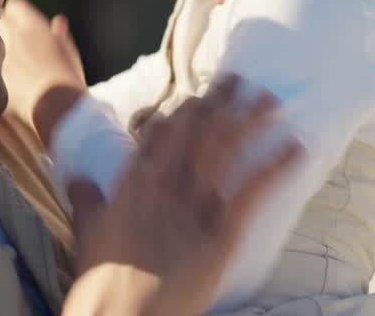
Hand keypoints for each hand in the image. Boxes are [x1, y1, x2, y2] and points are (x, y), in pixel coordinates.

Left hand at [0, 0, 87, 146]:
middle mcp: (11, 39)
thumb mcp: (69, 53)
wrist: (60, 112)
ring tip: (11, 62)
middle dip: (2, 26)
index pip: (14, 4)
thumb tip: (58, 21)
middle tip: (13, 39)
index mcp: (32, 27)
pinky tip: (7, 82)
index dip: (19, 13)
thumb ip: (60, 34)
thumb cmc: (70, 79)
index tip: (23, 21)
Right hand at [61, 76, 299, 314]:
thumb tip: (79, 178)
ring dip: (252, 120)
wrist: (121, 313)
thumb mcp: (88, 231)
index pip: (163, 129)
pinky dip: (276, 167)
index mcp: (135, 179)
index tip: (202, 95)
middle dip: (222, 101)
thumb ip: (87, 199)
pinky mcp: (221, 232)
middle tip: (241, 80)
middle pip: (198, 128)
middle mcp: (166, 182)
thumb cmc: (102, 279)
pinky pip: (253, 191)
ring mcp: (194, 204)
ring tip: (272, 100)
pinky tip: (295, 149)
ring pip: (227, 148)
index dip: (186, 109)